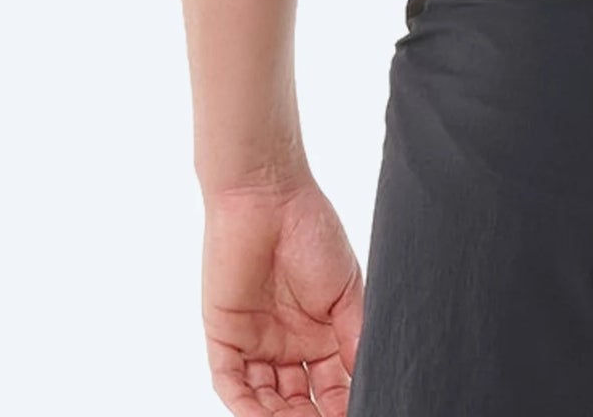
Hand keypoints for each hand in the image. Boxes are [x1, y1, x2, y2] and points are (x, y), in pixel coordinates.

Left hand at [201, 177, 364, 414]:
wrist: (269, 197)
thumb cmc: (313, 231)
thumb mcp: (346, 289)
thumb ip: (354, 338)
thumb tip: (368, 381)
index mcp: (320, 335)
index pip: (331, 387)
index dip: (343, 407)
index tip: (359, 413)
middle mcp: (287, 346)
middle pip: (298, 402)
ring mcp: (254, 345)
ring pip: (265, 401)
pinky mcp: (224, 339)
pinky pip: (232, 385)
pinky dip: (247, 407)